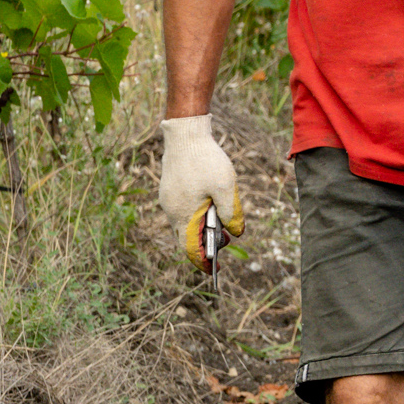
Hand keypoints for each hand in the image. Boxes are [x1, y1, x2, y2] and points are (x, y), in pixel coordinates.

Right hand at [159, 115, 241, 272]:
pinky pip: (182, 210)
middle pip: (186, 239)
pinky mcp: (169, 190)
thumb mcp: (226, 187)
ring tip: (221, 220)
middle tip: (226, 239)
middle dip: (205, 244)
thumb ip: (231, 213)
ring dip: (201, 228)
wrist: (185, 133)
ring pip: (183, 224)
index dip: (203, 262)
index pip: (190, 250)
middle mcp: (171, 211)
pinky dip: (195, 215)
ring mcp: (168, 200)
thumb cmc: (206, 159)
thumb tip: (236, 233)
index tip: (216, 270)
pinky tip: (209, 204)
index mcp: (183, 215)